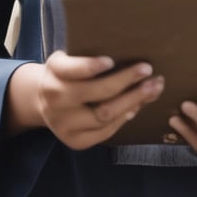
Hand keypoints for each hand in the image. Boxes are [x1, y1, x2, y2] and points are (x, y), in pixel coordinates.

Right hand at [6, 51, 163, 148]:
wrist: (43, 101)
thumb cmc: (66, 74)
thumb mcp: (68, 59)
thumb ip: (88, 58)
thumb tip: (130, 55)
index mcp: (54, 72)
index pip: (71, 70)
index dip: (90, 66)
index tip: (111, 60)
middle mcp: (55, 99)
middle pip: (96, 92)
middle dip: (126, 80)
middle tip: (147, 70)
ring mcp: (63, 123)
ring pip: (105, 115)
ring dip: (134, 101)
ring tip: (153, 88)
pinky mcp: (74, 141)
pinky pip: (105, 131)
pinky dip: (124, 118)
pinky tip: (136, 106)